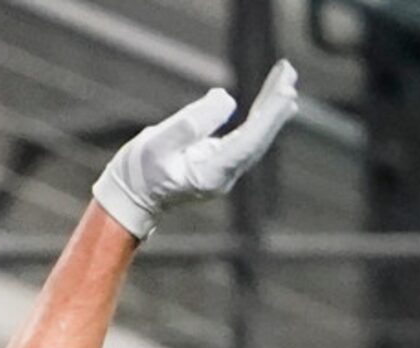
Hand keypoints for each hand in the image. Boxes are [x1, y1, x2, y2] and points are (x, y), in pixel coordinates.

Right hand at [93, 59, 297, 240]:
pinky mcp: (220, 163)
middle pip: (257, 139)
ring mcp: (223, 172)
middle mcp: (223, 177)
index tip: (285, 93)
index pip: (246, 143)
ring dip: (271, 108)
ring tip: (286, 79)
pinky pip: (247, 137)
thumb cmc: (139, 174)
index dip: (268, 117)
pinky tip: (274, 100)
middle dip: (274, 107)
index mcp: (209, 175)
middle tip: (289, 76)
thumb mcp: (157, 145)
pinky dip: (260, 116)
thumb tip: (226, 100)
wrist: (130, 199)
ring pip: (255, 137)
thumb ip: (191, 123)